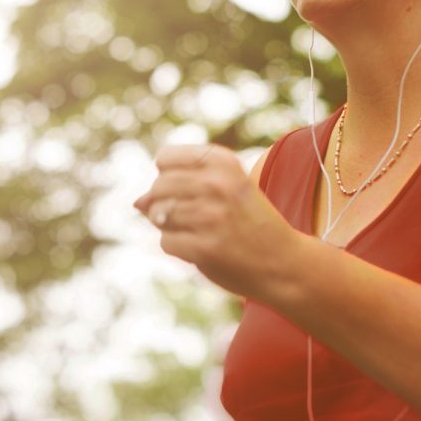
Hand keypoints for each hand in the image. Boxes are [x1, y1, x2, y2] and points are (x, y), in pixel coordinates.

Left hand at [133, 144, 301, 300]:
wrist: (284, 263)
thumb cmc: (250, 223)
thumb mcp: (227, 189)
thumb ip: (182, 186)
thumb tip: (136, 202)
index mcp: (224, 162)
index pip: (165, 158)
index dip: (167, 175)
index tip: (187, 189)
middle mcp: (218, 184)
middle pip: (158, 187)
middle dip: (163, 203)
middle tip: (192, 216)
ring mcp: (211, 217)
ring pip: (158, 215)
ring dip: (170, 226)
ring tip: (197, 232)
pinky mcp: (205, 248)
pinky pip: (166, 241)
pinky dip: (177, 247)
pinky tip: (201, 248)